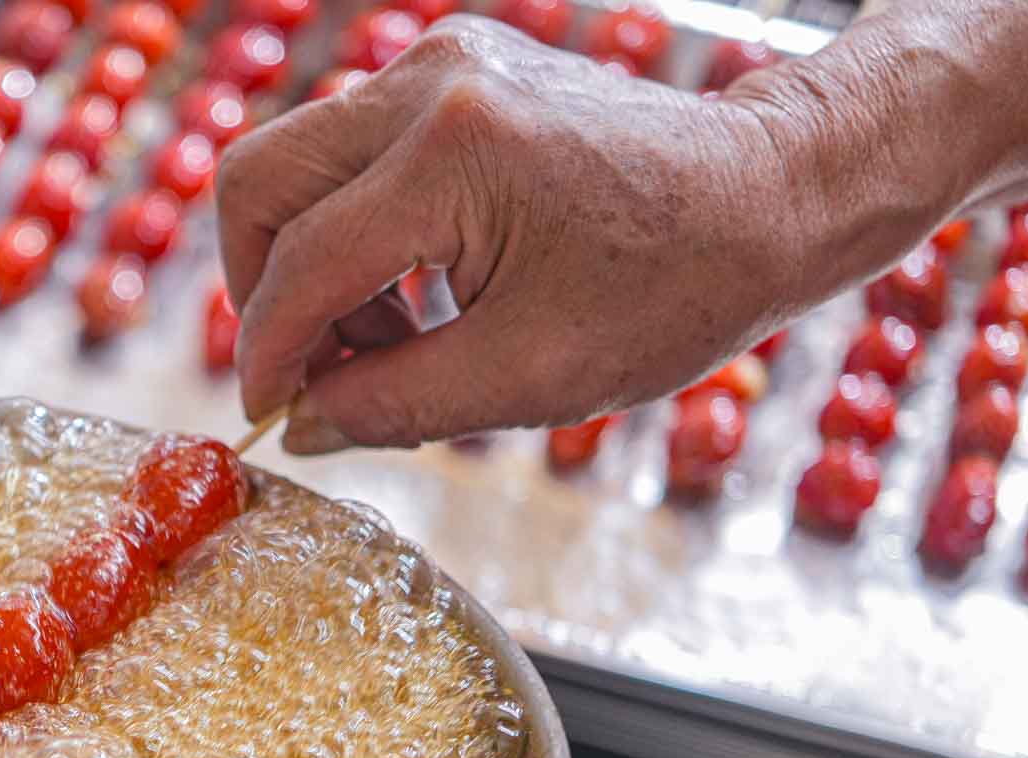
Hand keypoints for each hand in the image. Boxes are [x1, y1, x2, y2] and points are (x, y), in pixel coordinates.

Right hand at [216, 17, 819, 451]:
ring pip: (297, 165)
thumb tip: (299, 425)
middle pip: (258, 184)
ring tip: (390, 345)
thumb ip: (391, 406)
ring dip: (314, 267)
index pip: (300, 265)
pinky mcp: (454, 69)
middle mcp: (430, 85)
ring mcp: (439, 63)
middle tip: (311, 370)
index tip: (271, 416)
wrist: (769, 194)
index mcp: (451, 156)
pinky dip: (358, 233)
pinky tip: (419, 296)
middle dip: (263, 294)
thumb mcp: (529, 377)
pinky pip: (351, 153)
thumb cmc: (674, 286)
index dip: (269, 356)